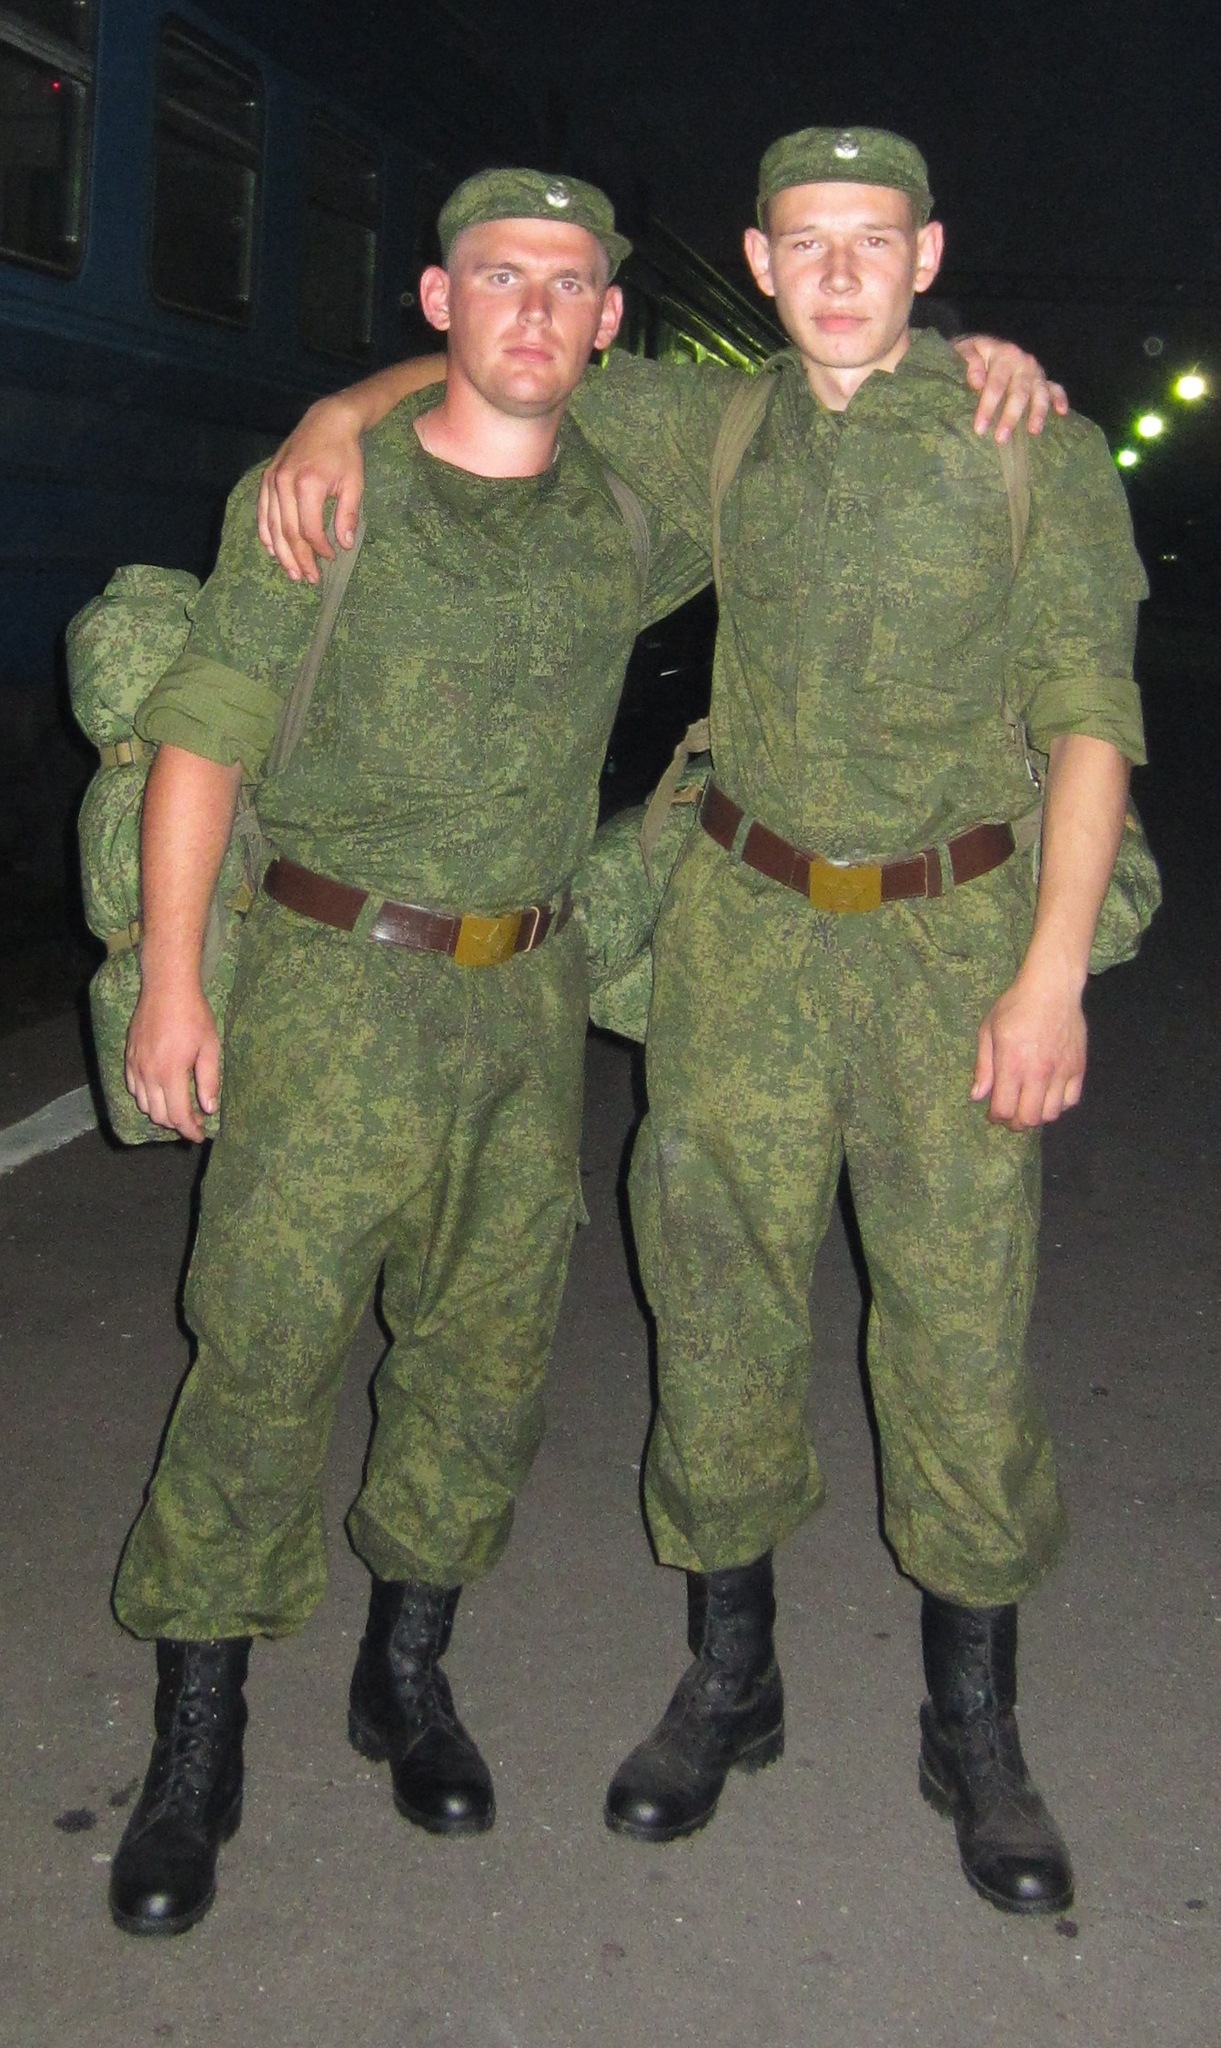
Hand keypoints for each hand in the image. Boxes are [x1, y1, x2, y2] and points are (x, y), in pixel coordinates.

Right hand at [125, 980, 220, 1142]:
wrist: (166, 989)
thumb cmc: (193, 1015)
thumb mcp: (210, 1047)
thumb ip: (209, 1080)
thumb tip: (209, 1109)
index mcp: (171, 1073)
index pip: (178, 1116)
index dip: (189, 1130)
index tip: (200, 1135)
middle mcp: (149, 1074)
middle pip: (159, 1115)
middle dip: (177, 1125)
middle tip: (194, 1122)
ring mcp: (135, 1066)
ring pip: (144, 1105)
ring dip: (161, 1113)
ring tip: (179, 1109)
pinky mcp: (129, 1058)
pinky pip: (133, 1089)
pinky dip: (146, 1099)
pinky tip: (160, 1093)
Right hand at [257, 402, 366, 584]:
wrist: (327, 420)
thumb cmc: (344, 452)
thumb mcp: (354, 483)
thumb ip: (348, 515)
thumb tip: (344, 545)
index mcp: (308, 485)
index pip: (309, 529)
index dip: (319, 549)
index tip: (331, 557)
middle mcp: (285, 483)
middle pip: (287, 532)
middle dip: (299, 558)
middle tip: (309, 578)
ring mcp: (272, 480)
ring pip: (272, 526)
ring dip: (281, 553)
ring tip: (292, 572)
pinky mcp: (267, 477)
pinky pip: (262, 512)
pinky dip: (266, 533)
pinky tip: (272, 550)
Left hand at [954, 335, 1069, 442]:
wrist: (981, 347)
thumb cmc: (971, 353)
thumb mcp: (964, 349)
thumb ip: (969, 362)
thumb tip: (977, 381)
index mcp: (1004, 354)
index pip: (996, 383)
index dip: (988, 406)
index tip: (980, 428)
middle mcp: (1023, 362)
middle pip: (1019, 392)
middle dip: (1011, 416)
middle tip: (1001, 438)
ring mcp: (1035, 371)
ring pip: (1040, 392)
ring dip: (1038, 412)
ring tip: (1033, 431)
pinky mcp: (1042, 379)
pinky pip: (1055, 388)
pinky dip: (1060, 399)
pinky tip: (1062, 413)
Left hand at [971, 965, 1086, 1130]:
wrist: (1052, 988)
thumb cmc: (1015, 1006)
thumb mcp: (988, 1031)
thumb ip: (983, 1067)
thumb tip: (978, 1097)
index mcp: (1012, 1064)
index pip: (1004, 1109)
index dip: (996, 1117)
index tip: (993, 1113)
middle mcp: (1038, 1073)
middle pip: (1028, 1119)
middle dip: (1015, 1123)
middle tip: (1010, 1115)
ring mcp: (1061, 1071)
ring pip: (1051, 1114)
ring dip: (1037, 1115)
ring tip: (1029, 1104)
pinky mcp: (1078, 1067)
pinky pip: (1071, 1101)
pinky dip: (1059, 1105)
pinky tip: (1049, 1095)